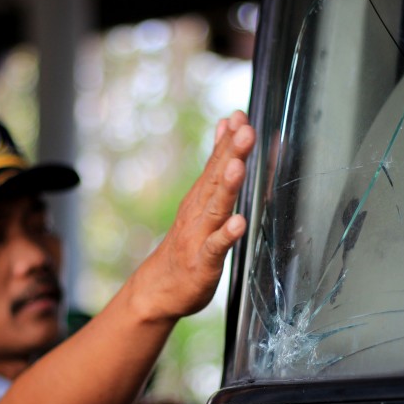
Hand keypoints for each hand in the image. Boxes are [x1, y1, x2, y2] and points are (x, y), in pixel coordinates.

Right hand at [131, 110, 254, 321]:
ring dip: (227, 187)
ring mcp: (199, 236)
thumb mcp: (201, 200)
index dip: (229, 140)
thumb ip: (216, 164)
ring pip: (215, 208)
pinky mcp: (203, 262)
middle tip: (245, 129)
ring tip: (238, 167)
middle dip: (231, 153)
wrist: (158, 288)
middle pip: (216, 179)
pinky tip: (238, 222)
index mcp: (200, 197)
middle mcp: (198, 212)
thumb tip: (226, 126)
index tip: (240, 115)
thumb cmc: (186, 244)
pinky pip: (216, 247)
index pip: (216, 163)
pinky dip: (227, 234)